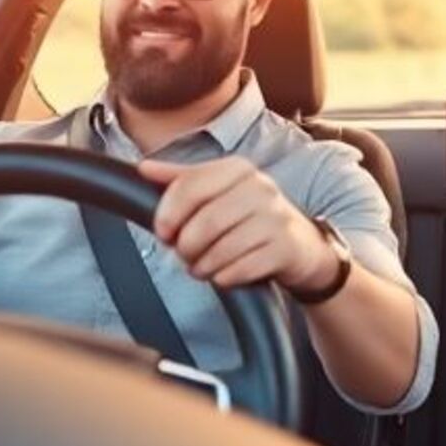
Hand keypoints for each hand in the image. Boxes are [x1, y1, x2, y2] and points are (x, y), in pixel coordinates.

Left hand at [138, 157, 333, 288]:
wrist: (300, 245)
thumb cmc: (251, 217)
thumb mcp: (220, 192)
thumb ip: (182, 180)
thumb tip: (144, 168)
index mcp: (238, 169)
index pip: (189, 185)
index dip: (167, 213)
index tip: (163, 231)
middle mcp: (260, 188)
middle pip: (203, 222)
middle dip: (186, 247)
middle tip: (185, 254)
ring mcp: (276, 218)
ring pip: (221, 249)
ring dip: (203, 266)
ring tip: (204, 266)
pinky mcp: (284, 248)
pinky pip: (240, 269)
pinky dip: (225, 277)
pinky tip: (226, 273)